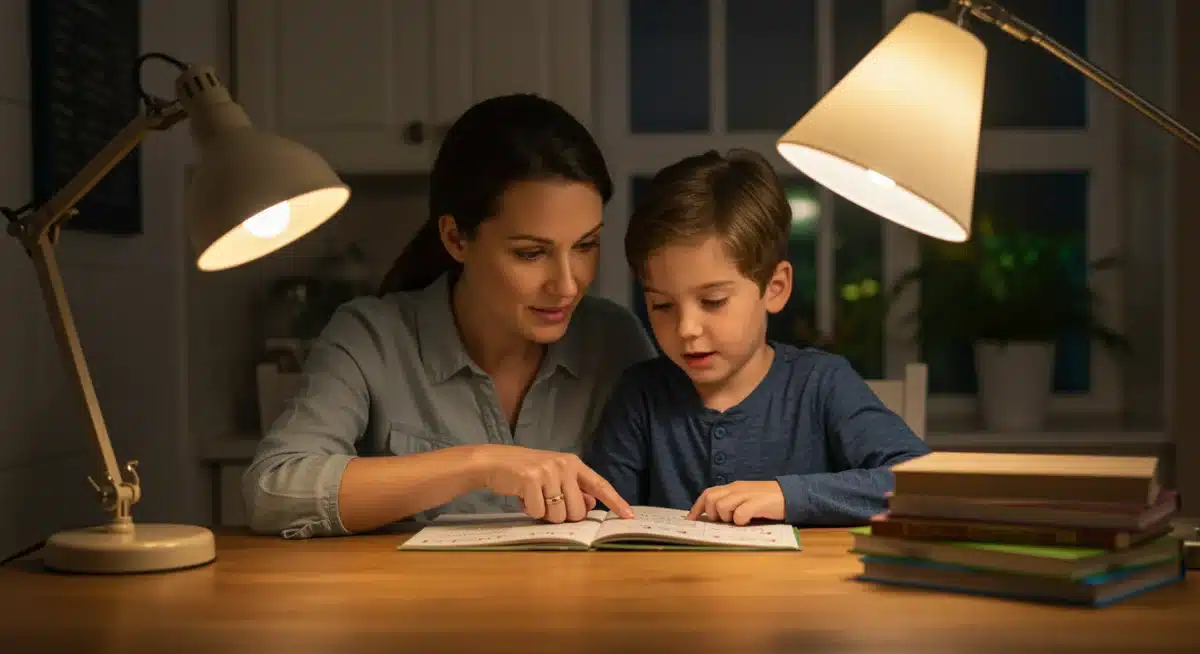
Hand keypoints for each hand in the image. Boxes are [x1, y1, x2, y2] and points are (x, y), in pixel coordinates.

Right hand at [472, 445, 634, 522]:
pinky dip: (529, 511)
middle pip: (578, 511)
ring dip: (544, 515)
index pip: (599, 484)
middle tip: (546, 503)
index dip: (615, 501)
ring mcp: (548, 471)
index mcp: (573, 463)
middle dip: (562, 515)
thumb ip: (574, 489)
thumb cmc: (525, 472)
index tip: (629, 516)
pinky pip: (537, 512)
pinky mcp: (531, 480)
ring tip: (533, 498)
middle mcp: (564, 465)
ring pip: (558, 515)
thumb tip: (592, 504)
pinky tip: (522, 497)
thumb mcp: (553, 476)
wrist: (493, 462)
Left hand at [686, 480, 784, 525]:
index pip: (708, 493)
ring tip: (739, 521)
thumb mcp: (746, 498)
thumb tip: (714, 517)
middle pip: (711, 499)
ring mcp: (746, 495)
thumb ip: (732, 503)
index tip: (690, 520)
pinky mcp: (757, 503)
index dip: (697, 507)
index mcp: (733, 487)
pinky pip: (740, 514)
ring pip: (722, 506)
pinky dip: (740, 521)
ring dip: (727, 518)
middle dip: (713, 514)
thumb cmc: (768, 500)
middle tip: (725, 521)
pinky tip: (748, 522)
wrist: (791, 495)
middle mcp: (736, 489)